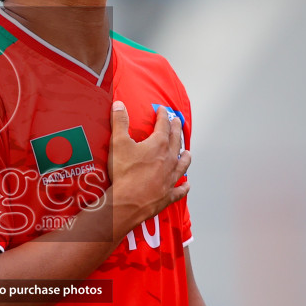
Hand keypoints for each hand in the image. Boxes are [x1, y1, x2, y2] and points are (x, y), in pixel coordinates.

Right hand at [108, 101, 189, 237]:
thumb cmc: (124, 172)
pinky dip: (184, 186)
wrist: (127, 201)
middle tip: (178, 122)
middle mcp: (168, 159)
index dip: (163, 116)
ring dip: (185, 156)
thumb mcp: (118, 143)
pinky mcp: (168, 194)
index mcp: (158, 145)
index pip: (163, 125)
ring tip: (187, 152)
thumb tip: (119, 104)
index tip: (163, 110)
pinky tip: (187, 185)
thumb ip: (119, 122)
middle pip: (176, 141)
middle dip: (176, 129)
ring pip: (182, 164)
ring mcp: (170, 177)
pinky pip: (180, 189)